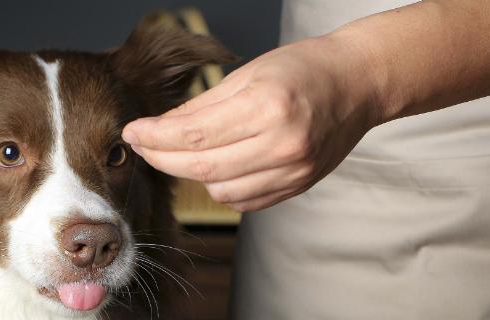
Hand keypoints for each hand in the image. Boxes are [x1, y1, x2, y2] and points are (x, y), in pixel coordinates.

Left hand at [122, 37, 380, 211]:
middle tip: (141, 147)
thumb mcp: (248, 74)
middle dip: (161, 159)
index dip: (154, 137)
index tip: (131, 133)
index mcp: (267, 106)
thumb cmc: (303, 69)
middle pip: (201, 167)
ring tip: (185, 152)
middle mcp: (283, 143)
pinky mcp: (298, 186)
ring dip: (193, 174)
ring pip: (220, 190)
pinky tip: (217, 166)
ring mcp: (294, 170)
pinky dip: (222, 186)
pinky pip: (244, 201)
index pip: (193, 134)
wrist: (358, 84)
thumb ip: (202, 106)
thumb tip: (158, 128)